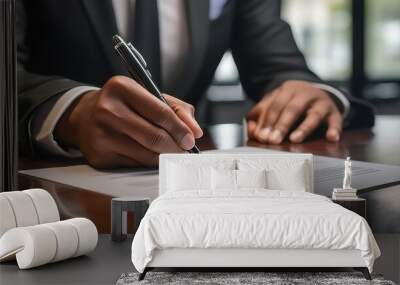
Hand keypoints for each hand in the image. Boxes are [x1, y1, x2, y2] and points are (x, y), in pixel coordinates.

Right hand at [55, 76, 202, 167]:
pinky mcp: (99, 157)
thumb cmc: (124, 105)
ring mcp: (100, 135)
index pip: (160, 112)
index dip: (180, 129)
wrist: (85, 117)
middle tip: (184, 150)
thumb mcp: (148, 96)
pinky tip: (148, 154)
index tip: (191, 139)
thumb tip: (195, 132)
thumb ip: (176, 109)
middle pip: (154, 137)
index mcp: (121, 87)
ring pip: (147, 155)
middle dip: (176, 146)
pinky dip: (148, 162)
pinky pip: (135, 165)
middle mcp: (107, 110)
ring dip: (164, 156)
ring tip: (169, 151)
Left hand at [247, 80, 342, 143]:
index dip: (268, 121)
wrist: (315, 92)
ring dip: (304, 128)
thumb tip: (253, 131)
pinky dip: (335, 129)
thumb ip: (259, 116)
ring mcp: (321, 102)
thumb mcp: (273, 104)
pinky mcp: (334, 112)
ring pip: (314, 115)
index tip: (262, 136)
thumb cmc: (289, 102)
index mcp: (287, 89)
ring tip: (295, 139)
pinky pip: (336, 120)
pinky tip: (331, 137)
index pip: (275, 105)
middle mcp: (305, 93)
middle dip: (281, 126)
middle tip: (273, 140)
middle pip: (292, 109)